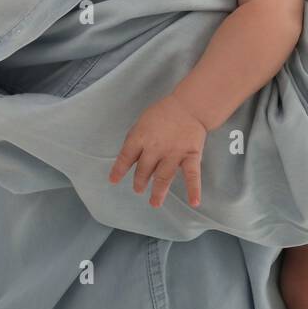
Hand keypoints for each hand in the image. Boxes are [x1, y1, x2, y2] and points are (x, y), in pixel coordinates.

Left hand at [108, 92, 207, 208]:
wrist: (190, 105)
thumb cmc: (164, 112)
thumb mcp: (143, 121)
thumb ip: (135, 139)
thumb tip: (128, 157)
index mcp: (141, 137)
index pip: (126, 157)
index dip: (119, 170)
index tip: (113, 180)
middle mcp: (156, 148)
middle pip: (144, 170)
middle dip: (140, 181)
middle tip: (138, 189)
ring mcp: (174, 153)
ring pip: (163, 177)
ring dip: (158, 192)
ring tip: (154, 203)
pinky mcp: (191, 155)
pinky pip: (193, 175)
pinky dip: (194, 189)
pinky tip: (194, 202)